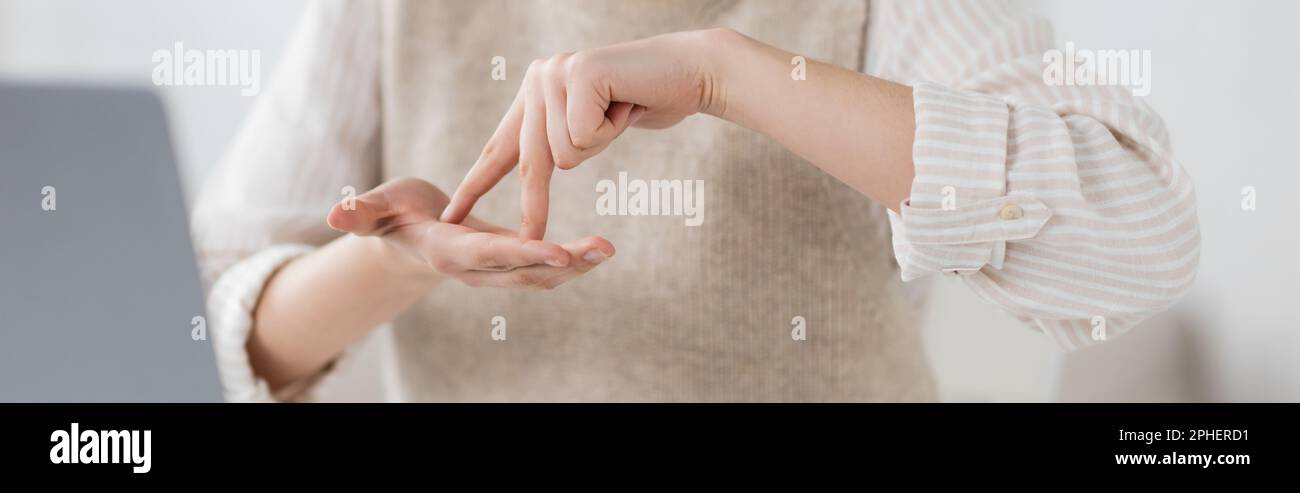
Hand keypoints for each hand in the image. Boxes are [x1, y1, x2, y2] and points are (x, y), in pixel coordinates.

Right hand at [327, 177, 613, 289]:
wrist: (404, 236)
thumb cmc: (390, 213)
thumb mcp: (375, 208)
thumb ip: (359, 212)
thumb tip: (334, 214)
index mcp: (448, 251)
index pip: (490, 255)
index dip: (524, 255)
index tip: (558, 253)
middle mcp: (475, 268)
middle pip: (524, 271)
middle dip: (565, 263)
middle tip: (602, 249)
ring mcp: (493, 269)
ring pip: (540, 274)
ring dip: (577, 264)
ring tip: (608, 249)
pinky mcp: (508, 262)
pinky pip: (544, 267)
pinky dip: (573, 260)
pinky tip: (599, 250)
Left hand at [439, 28, 735, 238]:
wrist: (690, 70)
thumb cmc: (649, 99)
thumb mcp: (597, 124)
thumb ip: (567, 135)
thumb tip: (549, 161)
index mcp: (536, 92)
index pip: (500, 147)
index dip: (476, 185)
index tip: (451, 216)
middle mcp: (538, 78)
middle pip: (531, 160)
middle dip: (536, 205)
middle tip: (532, 239)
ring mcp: (556, 73)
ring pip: (565, 155)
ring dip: (603, 142)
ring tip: (622, 112)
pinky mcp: (577, 74)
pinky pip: (583, 139)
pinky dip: (613, 130)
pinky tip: (627, 104)